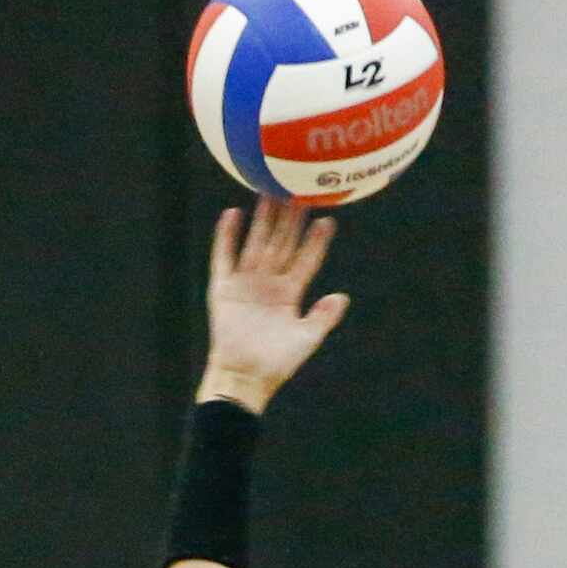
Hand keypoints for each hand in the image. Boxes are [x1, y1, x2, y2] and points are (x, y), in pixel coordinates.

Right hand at [198, 200, 350, 414]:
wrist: (245, 377)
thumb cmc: (277, 364)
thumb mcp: (306, 340)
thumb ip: (323, 318)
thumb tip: (342, 297)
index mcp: (290, 293)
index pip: (306, 260)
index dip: (316, 241)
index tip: (327, 220)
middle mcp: (269, 282)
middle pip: (281, 243)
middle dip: (289, 219)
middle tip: (297, 190)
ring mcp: (246, 282)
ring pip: (256, 243)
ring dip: (262, 219)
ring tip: (268, 192)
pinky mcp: (224, 287)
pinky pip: (224, 256)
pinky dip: (227, 237)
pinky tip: (232, 215)